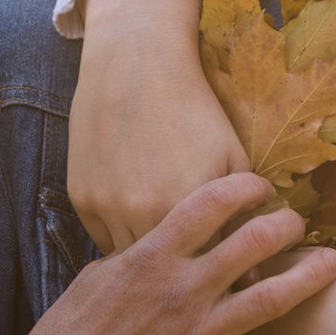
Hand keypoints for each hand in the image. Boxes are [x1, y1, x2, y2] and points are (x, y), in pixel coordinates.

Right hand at [0, 173, 335, 334]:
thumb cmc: (71, 331)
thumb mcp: (101, 273)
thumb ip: (146, 249)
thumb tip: (173, 227)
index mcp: (153, 256)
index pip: (211, 203)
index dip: (245, 187)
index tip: (260, 186)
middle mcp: (183, 290)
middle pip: (253, 242)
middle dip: (285, 224)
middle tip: (297, 220)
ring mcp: (199, 334)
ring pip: (272, 296)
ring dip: (309, 275)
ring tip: (331, 262)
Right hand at [72, 0, 251, 253]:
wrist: (137, 62)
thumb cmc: (194, 107)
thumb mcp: (233, 156)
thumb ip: (243, 213)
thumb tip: (254, 263)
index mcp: (188, 209)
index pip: (206, 268)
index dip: (217, 270)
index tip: (226, 269)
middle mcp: (143, 214)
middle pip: (165, 272)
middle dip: (182, 272)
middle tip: (195, 265)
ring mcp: (106, 207)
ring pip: (130, 260)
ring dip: (149, 260)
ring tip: (167, 254)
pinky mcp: (81, 198)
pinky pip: (104, 238)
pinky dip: (122, 238)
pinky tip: (138, 225)